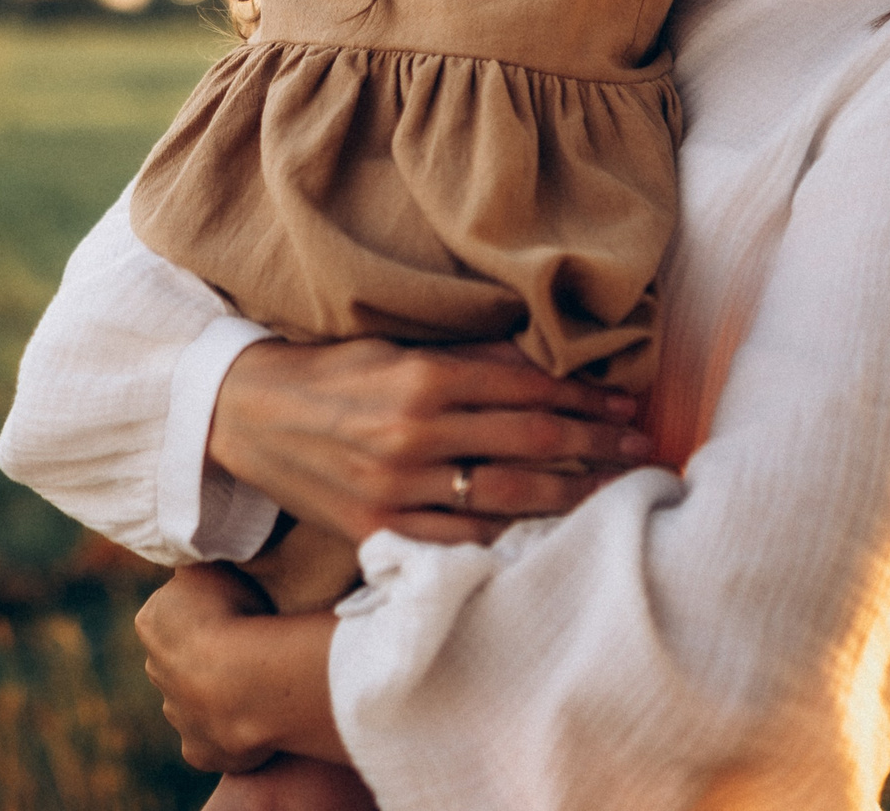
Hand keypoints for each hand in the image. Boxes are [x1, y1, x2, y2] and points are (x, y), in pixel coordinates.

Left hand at [137, 565, 346, 771]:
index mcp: (151, 621)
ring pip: (197, 701)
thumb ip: (200, 566)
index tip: (236, 610)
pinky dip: (233, 732)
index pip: (176, 611)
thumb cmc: (233, 613)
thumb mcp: (212, 566)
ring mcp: (176, 715)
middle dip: (209, 655)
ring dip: (221, 694)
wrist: (244, 682)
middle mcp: (155, 670)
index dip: (208, 610)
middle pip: (182, 658)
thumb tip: (197, 556)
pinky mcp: (198, 751)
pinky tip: (258, 721)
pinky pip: (216, 740)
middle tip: (251, 648)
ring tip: (260, 684)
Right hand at [207, 339, 651, 548]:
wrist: (247, 414)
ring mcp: (395, 488)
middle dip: (597, 446)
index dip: (585, 397)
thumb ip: (470, 359)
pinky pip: (460, 542)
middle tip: (642, 448)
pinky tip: (545, 534)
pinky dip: (508, 538)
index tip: (626, 405)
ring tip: (614, 493)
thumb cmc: (332, 373)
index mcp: (423, 378)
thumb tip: (547, 364)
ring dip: (571, 495)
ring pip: (507, 496)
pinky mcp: (376, 529)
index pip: (528, 389)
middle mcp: (414, 434)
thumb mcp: (397, 348)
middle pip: (532, 442)